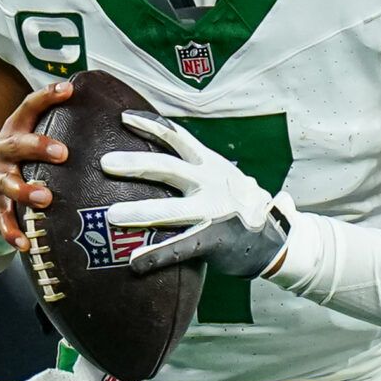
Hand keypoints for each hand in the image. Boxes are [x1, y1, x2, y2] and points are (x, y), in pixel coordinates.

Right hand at [0, 80, 72, 250]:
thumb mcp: (34, 143)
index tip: (69, 90)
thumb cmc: (24, 163)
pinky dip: (12, 231)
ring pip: (6, 183)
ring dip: (24, 191)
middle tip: (63, 154)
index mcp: (16, 131)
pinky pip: (0, 220)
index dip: (47, 97)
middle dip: (38, 147)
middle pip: (16, 145)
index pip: (28, 107)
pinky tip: (24, 243)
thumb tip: (115, 121)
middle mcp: (2, 152)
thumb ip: (62, 133)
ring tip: (44, 199)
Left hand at [104, 112, 293, 277]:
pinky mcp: (215, 240)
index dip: (150, 125)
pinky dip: (156, 256)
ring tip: (111, 216)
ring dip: (140, 213)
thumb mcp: (220, 176)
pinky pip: (181, 248)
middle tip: (104, 163)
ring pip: (171, 210)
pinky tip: (136, 263)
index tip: (123, 117)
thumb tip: (153, 160)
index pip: (176, 137)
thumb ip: (193, 168)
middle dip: (135, 164)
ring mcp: (213, 211)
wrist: (276, 234)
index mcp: (208, 164)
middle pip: (168, 168)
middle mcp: (210, 182)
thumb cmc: (237, 203)